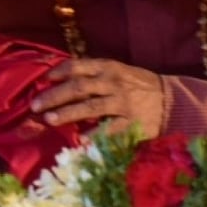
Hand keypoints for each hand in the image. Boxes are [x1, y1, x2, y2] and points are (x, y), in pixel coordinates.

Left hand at [31, 58, 165, 137]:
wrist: (171, 99)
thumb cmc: (137, 84)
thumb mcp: (118, 72)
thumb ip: (94, 75)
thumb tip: (61, 82)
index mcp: (109, 68)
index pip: (78, 66)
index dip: (59, 72)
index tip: (44, 80)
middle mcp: (113, 83)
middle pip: (78, 87)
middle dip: (54, 96)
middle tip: (35, 106)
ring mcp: (123, 103)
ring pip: (91, 107)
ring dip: (68, 113)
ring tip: (49, 120)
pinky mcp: (132, 122)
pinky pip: (109, 130)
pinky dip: (93, 135)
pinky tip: (79, 140)